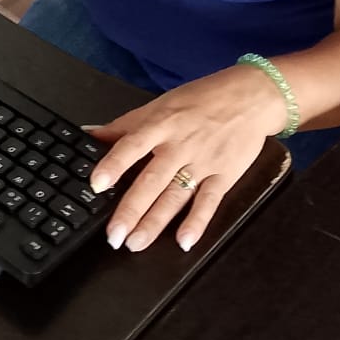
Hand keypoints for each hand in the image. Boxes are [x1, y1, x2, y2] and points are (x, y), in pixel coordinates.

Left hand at [86, 63, 285, 252]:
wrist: (250, 96)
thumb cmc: (202, 99)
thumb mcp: (161, 104)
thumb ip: (125, 125)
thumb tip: (89, 133)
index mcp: (162, 124)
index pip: (133, 145)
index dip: (114, 164)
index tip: (97, 184)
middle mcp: (180, 145)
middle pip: (152, 180)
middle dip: (131, 210)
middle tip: (114, 235)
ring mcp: (203, 162)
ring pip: (176, 196)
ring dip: (156, 222)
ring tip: (137, 243)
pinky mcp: (224, 175)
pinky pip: (209, 201)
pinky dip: (197, 222)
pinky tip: (185, 241)